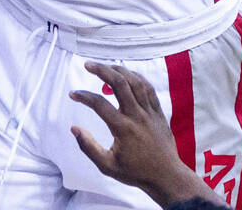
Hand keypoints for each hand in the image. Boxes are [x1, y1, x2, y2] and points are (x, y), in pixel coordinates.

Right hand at [70, 62, 218, 208]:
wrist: (167, 177)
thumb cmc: (137, 172)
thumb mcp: (108, 166)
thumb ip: (89, 147)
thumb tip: (74, 129)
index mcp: (123, 129)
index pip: (99, 104)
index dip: (84, 96)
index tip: (73, 94)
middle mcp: (137, 116)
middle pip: (119, 83)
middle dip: (101, 70)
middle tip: (88, 65)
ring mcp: (149, 112)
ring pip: (134, 81)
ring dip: (118, 70)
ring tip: (106, 67)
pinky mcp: (158, 112)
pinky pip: (148, 88)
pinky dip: (136, 77)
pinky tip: (126, 75)